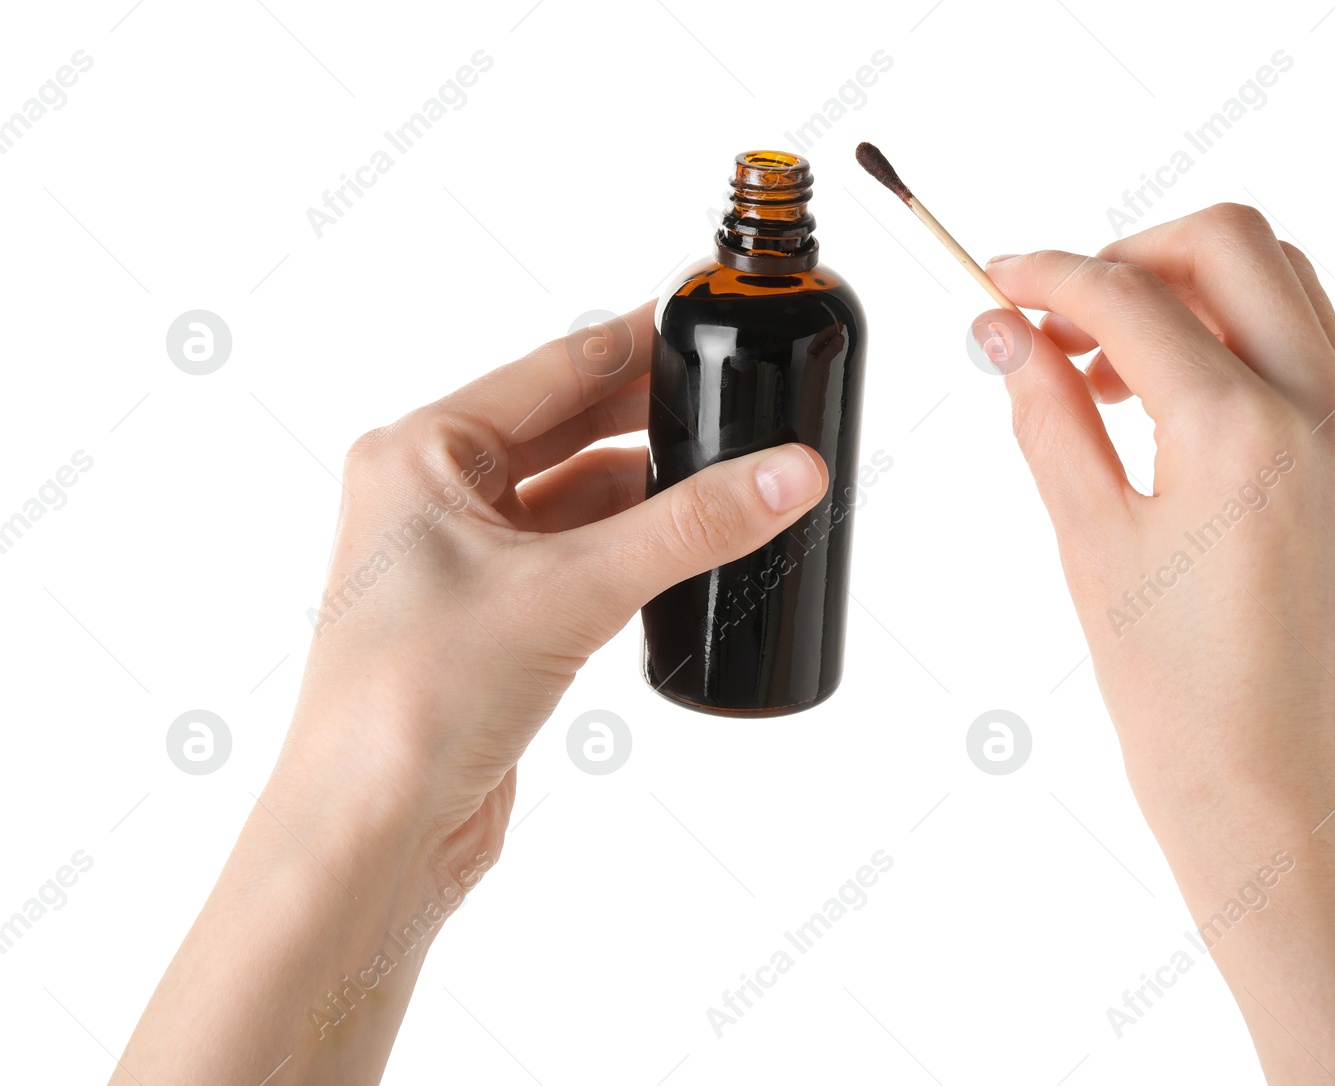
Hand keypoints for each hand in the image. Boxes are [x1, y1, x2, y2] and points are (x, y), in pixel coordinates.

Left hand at [113, 300, 828, 1084]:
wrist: (372, 834)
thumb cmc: (415, 700)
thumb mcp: (570, 591)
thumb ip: (689, 528)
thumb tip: (787, 474)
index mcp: (422, 453)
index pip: (555, 369)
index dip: (638, 343)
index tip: (705, 319)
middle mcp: (433, 496)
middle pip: (567, 429)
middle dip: (652, 417)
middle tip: (739, 396)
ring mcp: (460, 562)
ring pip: (576, 500)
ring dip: (648, 491)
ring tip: (732, 474)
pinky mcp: (491, 622)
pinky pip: (576, 560)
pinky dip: (630, 550)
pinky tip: (685, 549)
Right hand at [981, 204, 1334, 1083]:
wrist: (1287, 803)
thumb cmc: (1185, 705)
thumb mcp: (1091, 547)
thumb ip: (1048, 418)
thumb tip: (1005, 334)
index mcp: (1241, 434)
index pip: (1129, 294)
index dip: (1046, 273)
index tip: (995, 282)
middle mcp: (1322, 411)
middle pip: (1229, 241)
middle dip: (1130, 253)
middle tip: (1057, 316)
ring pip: (1281, 282)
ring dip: (1187, 288)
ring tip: (1105, 368)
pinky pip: (1308, 348)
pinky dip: (1234, 338)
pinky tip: (1166, 405)